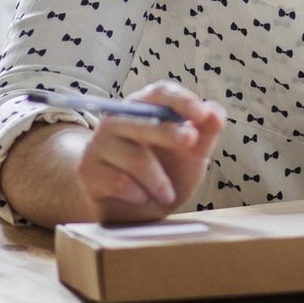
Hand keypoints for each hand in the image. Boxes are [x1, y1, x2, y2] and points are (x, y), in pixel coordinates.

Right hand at [75, 80, 227, 222]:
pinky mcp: (88, 170)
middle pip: (142, 120)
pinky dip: (139, 194)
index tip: (201, 115)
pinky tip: (141, 197)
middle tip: (191, 143)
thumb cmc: (163, 173)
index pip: (159, 92)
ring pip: (135, 158)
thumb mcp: (192, 155)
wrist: (129, 210)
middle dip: (169, 132)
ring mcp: (98, 144)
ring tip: (168, 195)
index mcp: (143, 108)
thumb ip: (205, 133)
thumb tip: (215, 112)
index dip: (181, 100)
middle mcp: (117, 120)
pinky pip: (119, 181)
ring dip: (159, 182)